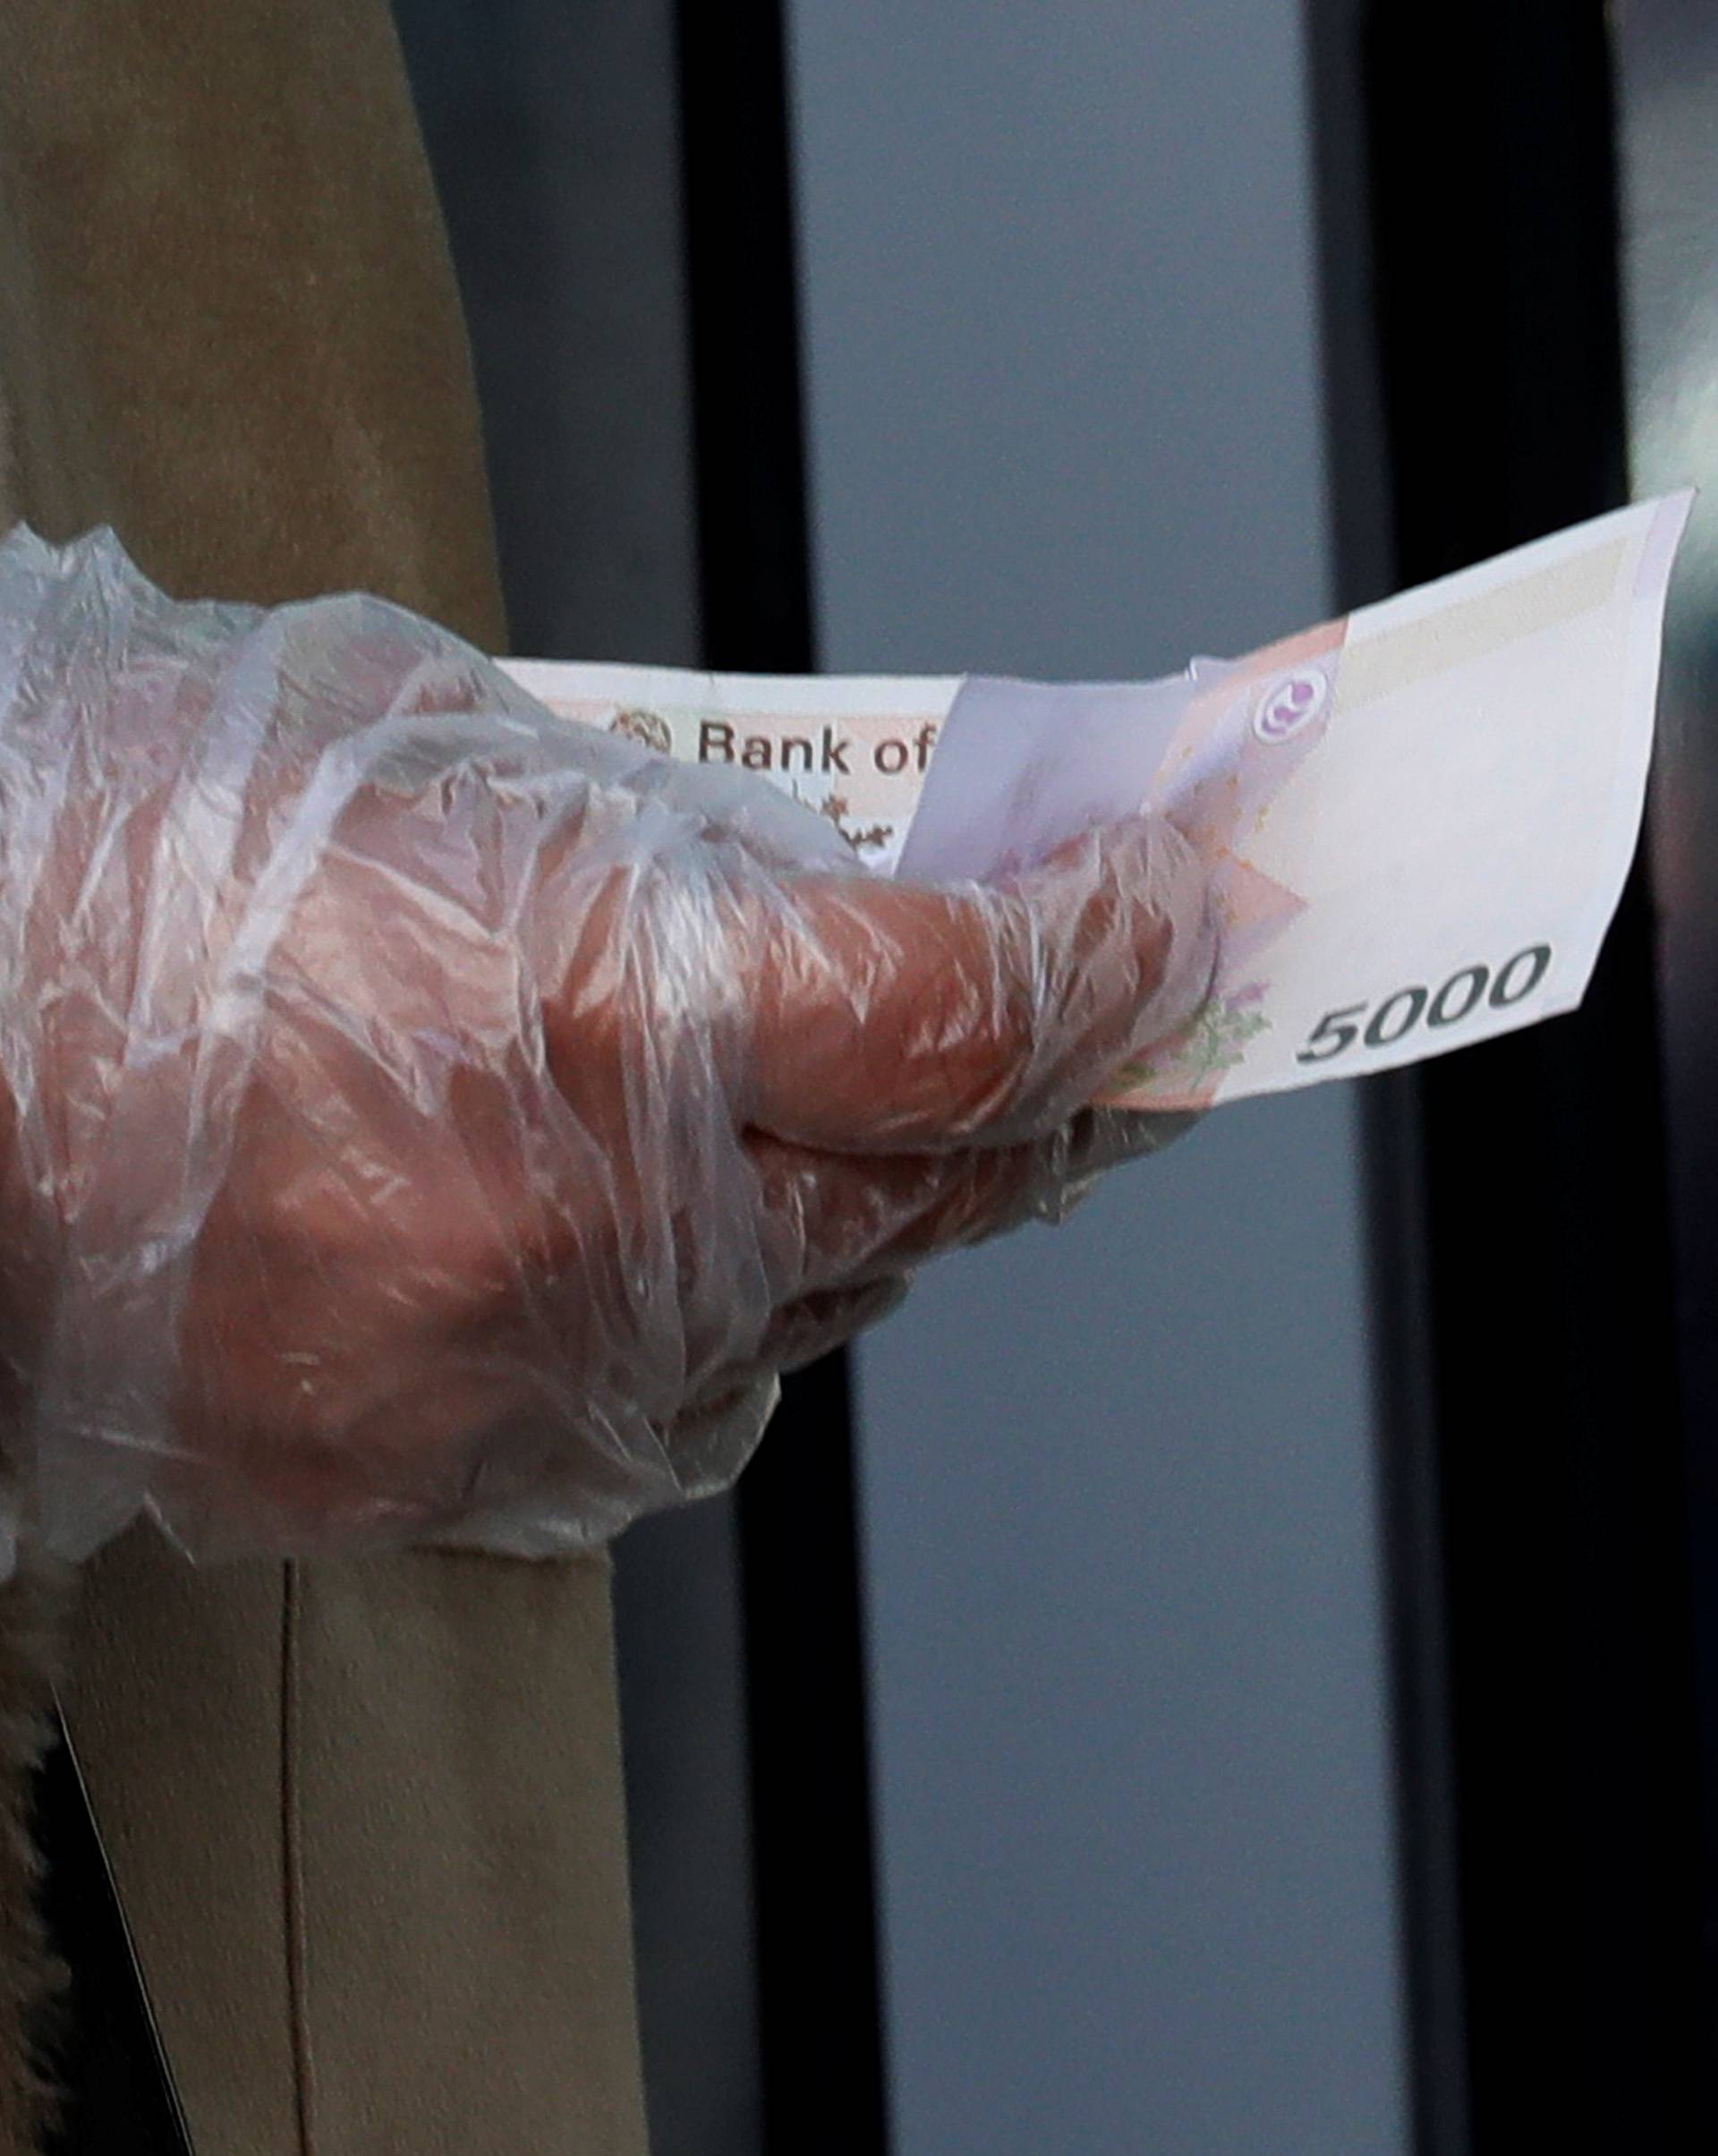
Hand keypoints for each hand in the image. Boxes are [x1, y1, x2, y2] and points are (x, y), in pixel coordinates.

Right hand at [0, 527, 1211, 1562]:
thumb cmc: (121, 859)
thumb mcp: (433, 750)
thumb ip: (665, 845)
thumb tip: (821, 892)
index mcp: (604, 1013)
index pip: (969, 1017)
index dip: (1110, 960)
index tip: (1170, 917)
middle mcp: (591, 1235)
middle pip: (935, 1192)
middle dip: (1049, 1103)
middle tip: (1116, 1036)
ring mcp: (512, 1379)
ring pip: (814, 1312)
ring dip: (886, 1212)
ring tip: (901, 1127)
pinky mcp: (431, 1469)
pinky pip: (662, 1403)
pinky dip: (719, 1313)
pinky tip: (694, 1242)